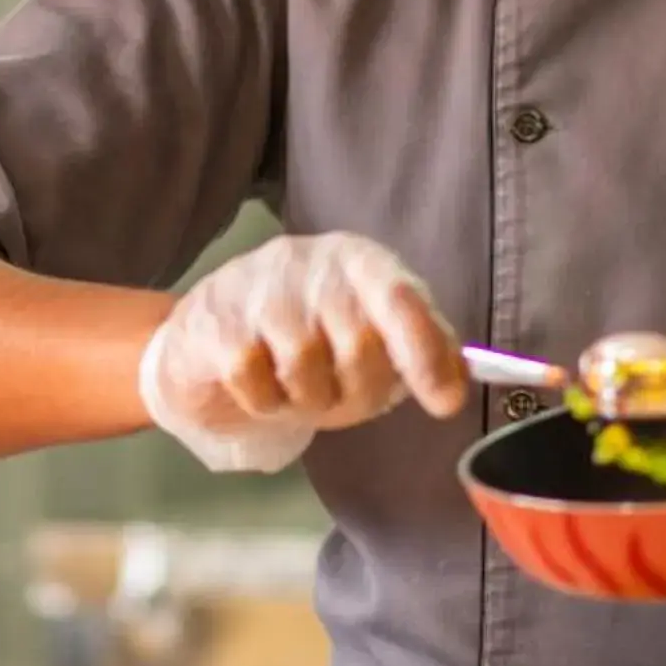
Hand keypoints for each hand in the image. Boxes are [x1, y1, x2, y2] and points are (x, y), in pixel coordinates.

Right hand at [139, 233, 467, 472]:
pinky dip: (262, 403)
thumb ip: (420, 354)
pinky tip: (256, 385)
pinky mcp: (214, 320)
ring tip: (293, 388)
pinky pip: (255, 384)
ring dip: (304, 399)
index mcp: (359, 263)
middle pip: (358, 345)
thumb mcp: (371, 342)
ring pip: (304, 368)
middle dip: (354, 390)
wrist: (210, 337)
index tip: (443, 402)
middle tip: (336, 394)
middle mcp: (310, 262)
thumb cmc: (306, 340)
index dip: (425, 352)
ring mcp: (256, 286)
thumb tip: (455, 387)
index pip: (402, 299)